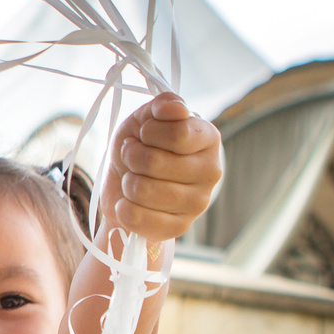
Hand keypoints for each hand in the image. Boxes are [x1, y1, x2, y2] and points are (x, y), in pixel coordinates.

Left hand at [106, 93, 222, 243]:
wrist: (126, 180)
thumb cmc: (140, 144)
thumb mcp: (146, 117)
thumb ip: (162, 106)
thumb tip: (175, 109)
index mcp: (208, 138)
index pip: (178, 134)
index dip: (149, 132)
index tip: (143, 133)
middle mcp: (211, 171)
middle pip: (155, 163)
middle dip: (130, 156)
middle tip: (130, 155)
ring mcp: (198, 202)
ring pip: (143, 190)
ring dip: (126, 181)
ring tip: (130, 177)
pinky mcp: (180, 227)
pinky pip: (138, 218)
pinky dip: (123, 208)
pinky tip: (127, 202)